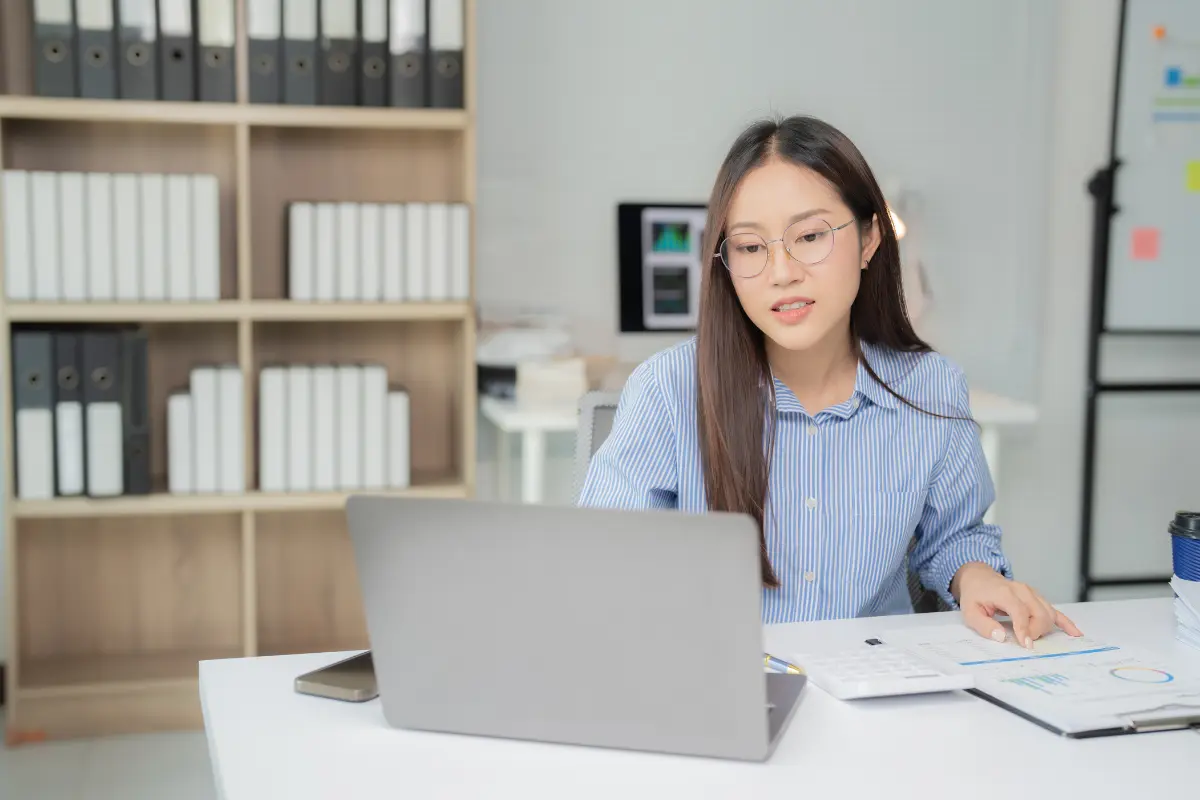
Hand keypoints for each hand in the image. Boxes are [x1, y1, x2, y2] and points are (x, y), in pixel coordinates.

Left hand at [951, 562, 1082, 648]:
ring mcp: (1032, 594)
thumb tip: (1001, 637)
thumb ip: (984, 625)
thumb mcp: (970, 612)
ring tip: (1033, 637)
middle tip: (1024, 641)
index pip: (1020, 612)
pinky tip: (1075, 633)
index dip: (1025, 629)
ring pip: (1049, 614)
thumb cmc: (975, 596)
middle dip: (1035, 631)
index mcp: (1005, 592)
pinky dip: (1066, 622)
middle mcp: (1022, 591)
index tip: (1026, 644)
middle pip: (1040, 614)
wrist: (979, 578)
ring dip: (1044, 629)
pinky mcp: (1038, 599)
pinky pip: (1055, 611)